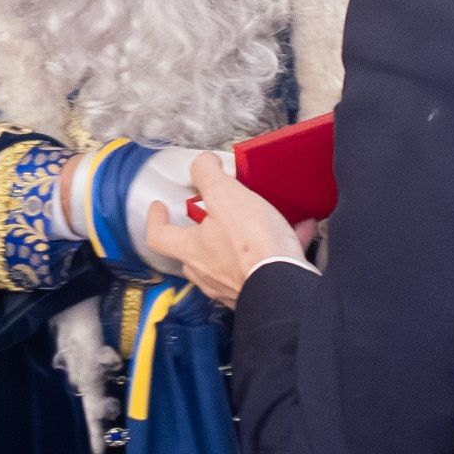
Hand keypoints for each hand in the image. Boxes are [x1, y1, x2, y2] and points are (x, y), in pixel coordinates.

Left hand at [142, 154, 308, 309]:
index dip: (156, 219)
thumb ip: (207, 175)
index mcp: (192, 249)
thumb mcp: (225, 196)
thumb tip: (202, 163)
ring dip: (242, 240)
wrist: (285, 286)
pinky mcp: (257, 290)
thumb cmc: (253, 246)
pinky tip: (298, 231)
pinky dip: (276, 248)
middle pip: (193, 251)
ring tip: (264, 219)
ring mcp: (231, 286)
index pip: (158, 235)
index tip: (159, 207)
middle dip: (200, 231)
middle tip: (212, 212)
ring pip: (227, 260)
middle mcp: (207, 273)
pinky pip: (261, 265)